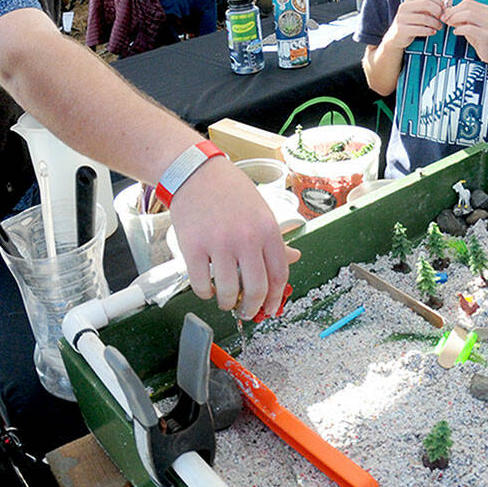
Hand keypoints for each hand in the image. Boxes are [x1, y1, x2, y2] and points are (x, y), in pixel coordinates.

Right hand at [168, 158, 299, 319]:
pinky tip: (207, 288)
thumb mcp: (261, 211)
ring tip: (225, 301)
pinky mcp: (193, 248)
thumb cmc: (230, 191)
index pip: (279, 275)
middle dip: (253, 308)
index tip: (271, 308)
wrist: (195, 173)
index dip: (276, 298)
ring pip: (228, 292)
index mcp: (267, 230)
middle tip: (247, 313)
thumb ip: (275, 239)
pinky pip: (201, 285)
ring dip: (227, 303)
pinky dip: (205, 293)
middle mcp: (246, 239)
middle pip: (256, 289)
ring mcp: (218, 244)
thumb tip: (294, 258)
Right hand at [383, 0, 444, 49]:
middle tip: (442, 18)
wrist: (396, 37)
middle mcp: (404, 7)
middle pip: (425, 3)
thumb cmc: (411, 23)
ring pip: (424, 18)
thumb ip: (431, 7)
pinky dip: (429, 31)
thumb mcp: (420, 12)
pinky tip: (432, 32)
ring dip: (435, 23)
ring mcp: (402, 18)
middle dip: (437, 11)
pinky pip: (420, 29)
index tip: (444, 8)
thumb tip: (447, 3)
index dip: (438, 0)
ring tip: (439, 26)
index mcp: (409, 0)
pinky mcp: (401, 29)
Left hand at [441, 0, 487, 60]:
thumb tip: (445, 13)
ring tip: (449, 24)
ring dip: (455, 18)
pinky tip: (456, 32)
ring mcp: (487, 24)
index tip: (444, 13)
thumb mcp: (468, 25)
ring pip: (468, 14)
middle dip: (452, 12)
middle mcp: (487, 14)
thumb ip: (459, 19)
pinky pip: (469, 28)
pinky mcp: (485, 35)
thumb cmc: (480, 38)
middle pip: (467, 6)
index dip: (453, 7)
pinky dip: (459, 29)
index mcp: (484, 10)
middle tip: (444, 18)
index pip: (466, 3)